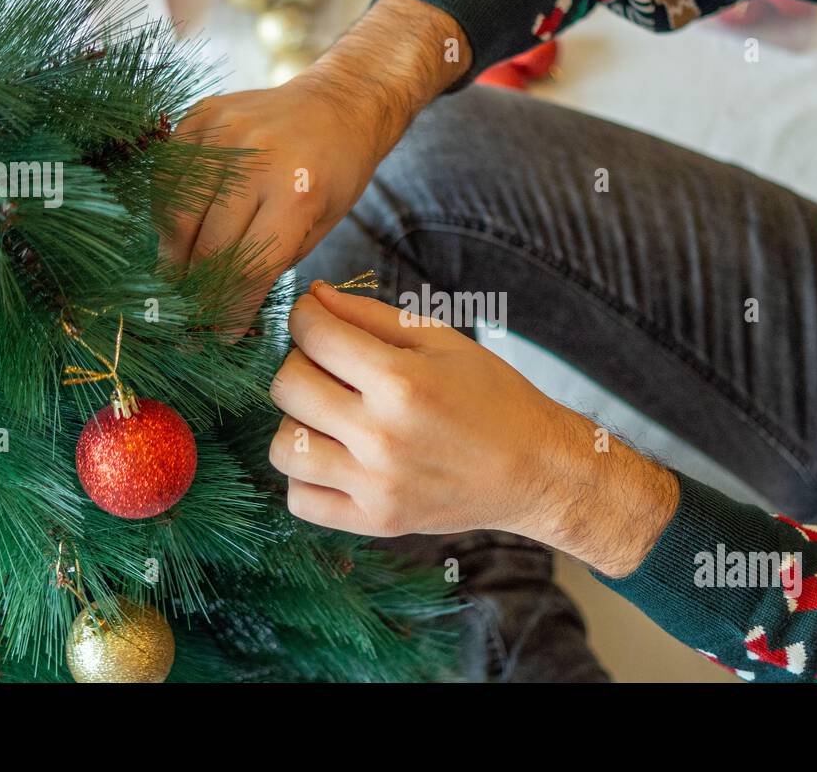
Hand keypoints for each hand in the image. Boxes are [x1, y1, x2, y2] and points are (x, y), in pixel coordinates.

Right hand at [160, 0, 469, 326]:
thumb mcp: (319, 227)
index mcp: (296, 193)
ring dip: (172, 256)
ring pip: (175, 213)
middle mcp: (255, 159)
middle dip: (195, 291)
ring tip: (178, 282)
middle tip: (188, 320)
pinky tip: (178, 232)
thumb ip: (271, 264)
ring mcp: (222, 132)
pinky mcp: (199, 116)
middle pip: (204, 245)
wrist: (339, 101)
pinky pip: (166, 176)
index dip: (227, 310)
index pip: (246, 268)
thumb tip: (224, 313)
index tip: (218, 338)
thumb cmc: (336, 173)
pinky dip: (166, 211)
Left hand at [267, 282, 679, 576]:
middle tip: (325, 366)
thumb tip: (313, 295)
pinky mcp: (375, 521)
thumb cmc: (492, 396)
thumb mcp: (442, 340)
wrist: (534, 470)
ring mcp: (376, 485)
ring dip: (297, 423)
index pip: (313, 335)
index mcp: (402, 382)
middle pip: (287, 387)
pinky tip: (333, 458)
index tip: (314, 320)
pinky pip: (300, 500)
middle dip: (298, 364)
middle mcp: (382, 436)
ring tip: (327, 416)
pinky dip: (305, 477)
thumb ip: (371, 316)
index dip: (304, 318)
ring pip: (283, 447)